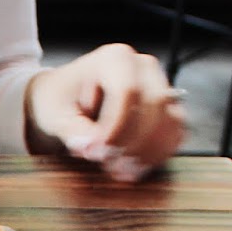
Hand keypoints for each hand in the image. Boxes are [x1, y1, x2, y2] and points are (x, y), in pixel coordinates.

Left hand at [24, 43, 185, 182]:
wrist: (65, 98)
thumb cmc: (59, 99)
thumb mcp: (56, 114)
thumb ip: (73, 130)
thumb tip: (90, 146)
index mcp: (114, 58)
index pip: (127, 91)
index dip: (115, 126)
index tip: (96, 152)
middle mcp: (143, 67)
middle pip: (154, 105)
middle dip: (132, 142)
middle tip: (109, 165)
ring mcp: (160, 85)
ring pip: (171, 120)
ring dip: (149, 151)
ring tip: (122, 171)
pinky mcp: (166, 108)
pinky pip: (175, 132)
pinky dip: (159, 153)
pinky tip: (136, 168)